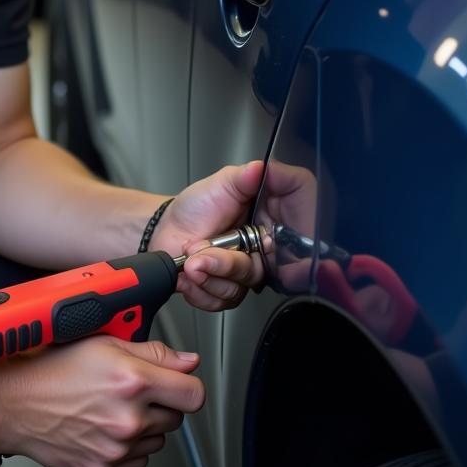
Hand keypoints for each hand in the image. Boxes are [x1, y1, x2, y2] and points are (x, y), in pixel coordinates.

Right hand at [0, 336, 203, 466]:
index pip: (194, 395)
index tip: (178, 384)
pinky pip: (136, 462)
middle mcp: (129, 418)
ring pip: (157, 441)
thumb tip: (188, 362)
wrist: (13, 403)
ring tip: (112, 409)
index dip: (187, 386)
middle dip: (161, 404)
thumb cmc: (52, 368)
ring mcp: (117, 448)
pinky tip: (103, 428)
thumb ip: (154, 352)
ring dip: (144, 428)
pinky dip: (127, 449)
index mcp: (133, 381)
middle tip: (132, 392)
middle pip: (177, 419)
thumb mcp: (104, 343)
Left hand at [165, 160, 316, 310]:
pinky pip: (225, 298)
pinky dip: (202, 288)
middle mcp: (265, 249)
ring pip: (244, 282)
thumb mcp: (221, 184)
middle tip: (203, 250)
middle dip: (230, 261)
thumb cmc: (195, 207)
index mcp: (271, 221)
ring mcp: (248, 271)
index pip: (302, 234)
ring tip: (191, 258)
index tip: (267, 241)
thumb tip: (263, 167)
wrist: (165, 231)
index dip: (292, 243)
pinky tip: (190, 273)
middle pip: (271, 267)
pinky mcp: (229, 290)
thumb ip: (244, 176)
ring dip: (211, 271)